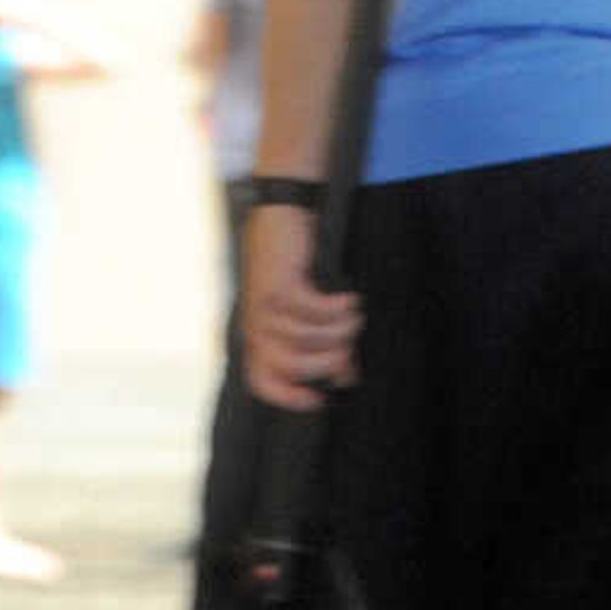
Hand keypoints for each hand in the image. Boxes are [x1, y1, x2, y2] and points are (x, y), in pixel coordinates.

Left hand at [235, 201, 358, 411]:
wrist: (282, 210)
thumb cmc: (296, 262)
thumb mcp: (307, 308)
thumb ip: (323, 343)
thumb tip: (346, 375)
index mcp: (258, 334)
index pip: (261, 380)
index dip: (287, 396)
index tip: (318, 399)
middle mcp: (256, 323)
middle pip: (292, 365)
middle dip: (327, 361)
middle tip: (349, 349)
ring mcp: (265, 304)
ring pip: (306, 338)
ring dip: (339, 330)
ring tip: (353, 314)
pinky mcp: (280, 283)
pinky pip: (314, 310)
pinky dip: (337, 308)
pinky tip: (350, 298)